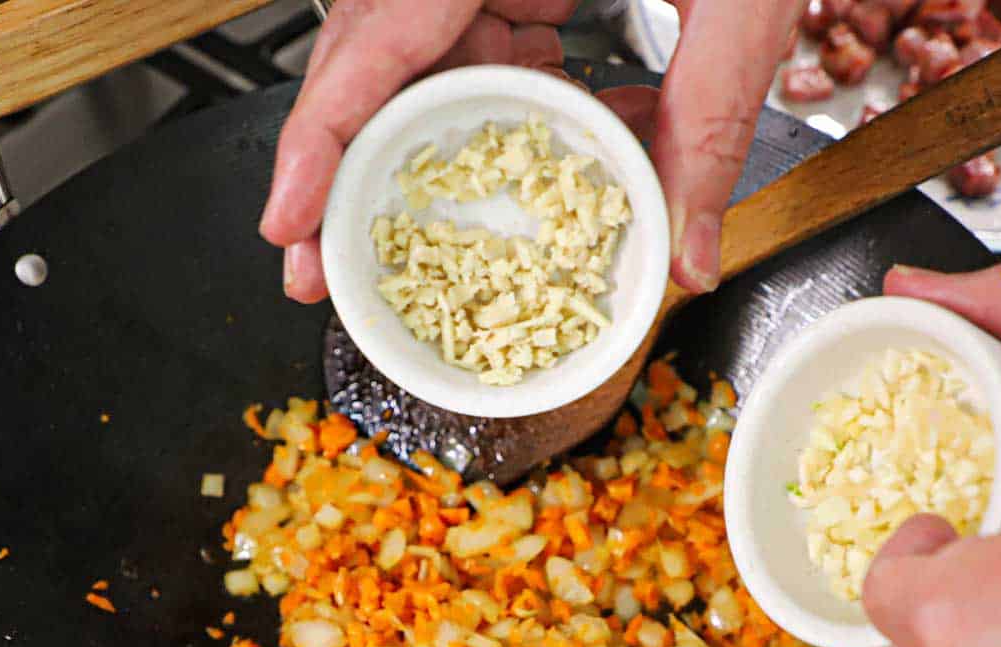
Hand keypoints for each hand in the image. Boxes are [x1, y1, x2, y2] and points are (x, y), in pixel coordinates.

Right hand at [259, 0, 801, 302]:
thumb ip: (710, 118)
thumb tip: (685, 256)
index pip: (375, 30)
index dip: (319, 134)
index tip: (290, 220)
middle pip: (373, 57)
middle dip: (350, 166)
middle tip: (330, 261)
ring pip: (420, 59)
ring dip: (435, 149)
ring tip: (442, 229)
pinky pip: (480, 45)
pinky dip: (505, 110)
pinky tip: (541, 155)